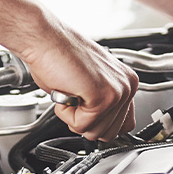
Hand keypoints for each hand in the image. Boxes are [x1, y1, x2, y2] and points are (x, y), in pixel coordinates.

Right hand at [16, 23, 137, 140]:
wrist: (45, 39)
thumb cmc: (59, 56)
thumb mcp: (89, 84)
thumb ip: (101, 105)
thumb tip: (100, 126)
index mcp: (126, 81)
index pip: (124, 125)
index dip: (99, 123)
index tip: (85, 108)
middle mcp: (127, 86)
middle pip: (109, 134)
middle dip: (85, 122)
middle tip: (75, 96)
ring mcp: (117, 92)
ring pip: (95, 132)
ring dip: (74, 117)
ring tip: (70, 91)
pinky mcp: (102, 97)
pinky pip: (81, 125)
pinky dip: (66, 113)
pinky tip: (66, 91)